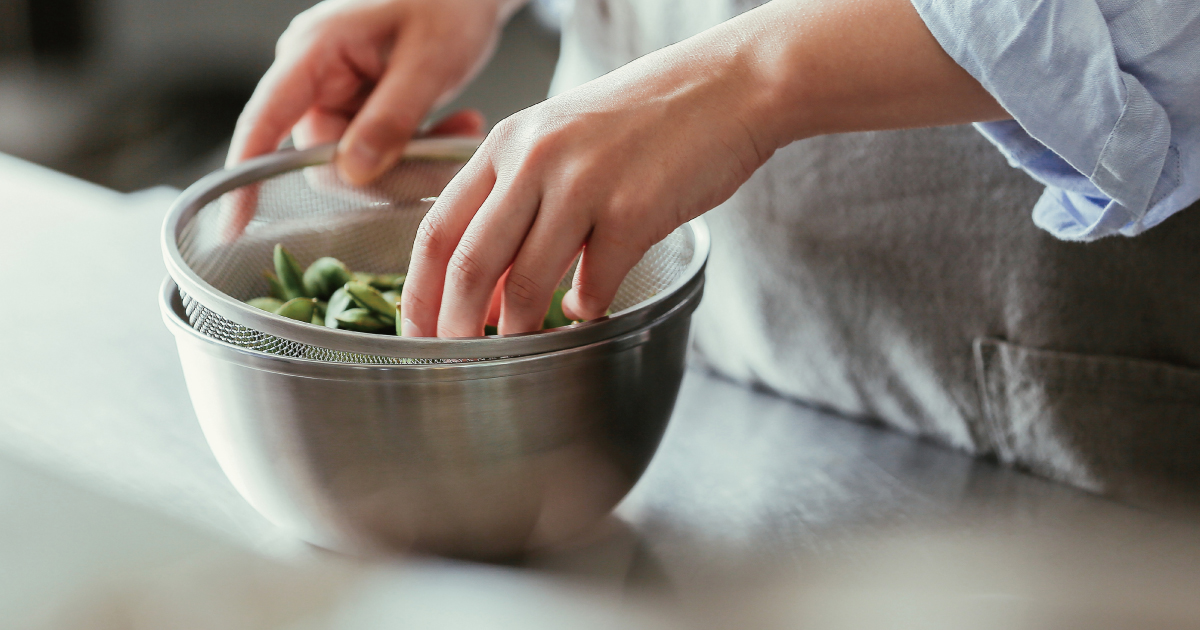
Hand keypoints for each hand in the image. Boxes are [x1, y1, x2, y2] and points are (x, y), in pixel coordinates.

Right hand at [226, 0, 525, 180]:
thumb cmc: (448, 5)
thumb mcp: (428, 62)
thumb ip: (391, 119)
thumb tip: (352, 174)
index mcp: (312, 52)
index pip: (263, 122)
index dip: (246, 177)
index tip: (232, 226)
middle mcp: (314, 77)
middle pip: (325, 159)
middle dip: (387, 173)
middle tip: (445, 160)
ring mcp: (336, 95)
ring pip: (358, 165)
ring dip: (413, 162)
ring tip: (462, 132)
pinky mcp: (361, 109)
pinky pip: (379, 153)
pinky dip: (420, 151)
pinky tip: (458, 129)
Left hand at [400, 0, 1007, 337]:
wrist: (729, 85)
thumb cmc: (647, 118)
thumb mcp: (562, 137)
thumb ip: (520, 195)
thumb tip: (492, 282)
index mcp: (507, 143)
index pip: (437, 228)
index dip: (419, 291)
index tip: (416, 329)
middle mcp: (534, 161)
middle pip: (470, 264)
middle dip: (456, 324)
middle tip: (459, 357)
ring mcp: (583, 185)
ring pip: (525, 285)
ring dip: (519, 330)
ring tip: (523, 349)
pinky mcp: (633, 211)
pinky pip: (593, 286)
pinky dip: (586, 311)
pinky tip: (589, 310)